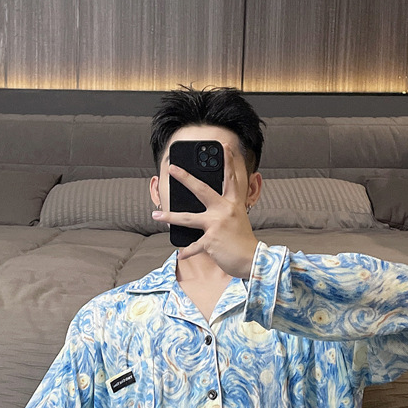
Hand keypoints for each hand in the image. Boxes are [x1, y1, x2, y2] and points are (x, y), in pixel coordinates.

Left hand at [153, 142, 258, 278]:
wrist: (252, 260)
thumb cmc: (243, 241)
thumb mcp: (237, 220)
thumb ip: (225, 211)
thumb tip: (205, 209)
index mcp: (233, 204)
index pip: (230, 179)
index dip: (228, 162)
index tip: (224, 147)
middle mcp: (224, 211)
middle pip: (201, 190)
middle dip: (185, 178)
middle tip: (172, 168)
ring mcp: (216, 225)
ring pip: (187, 218)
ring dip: (169, 216)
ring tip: (156, 215)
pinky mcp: (210, 241)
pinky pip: (193, 246)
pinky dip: (187, 252)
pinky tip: (181, 255)